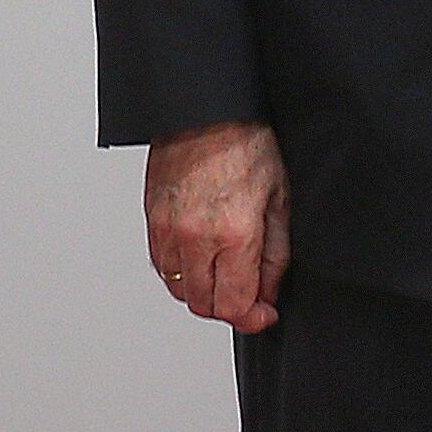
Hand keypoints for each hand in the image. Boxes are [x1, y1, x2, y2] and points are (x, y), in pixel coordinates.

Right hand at [145, 121, 289, 331]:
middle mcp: (194, 238)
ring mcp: (167, 231)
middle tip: (251, 296)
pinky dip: (184, 273)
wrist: (205, 113)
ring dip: (206, 292)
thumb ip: (275, 255)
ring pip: (181, 291)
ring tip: (229, 274)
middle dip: (231, 308)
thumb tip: (268, 293)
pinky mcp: (151, 223)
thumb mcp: (280, 200)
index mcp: (232, 233)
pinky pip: (164, 268)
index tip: (265, 315)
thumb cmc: (246, 146)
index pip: (234, 304)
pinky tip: (204, 257)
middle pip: (204, 306)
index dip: (253, 318)